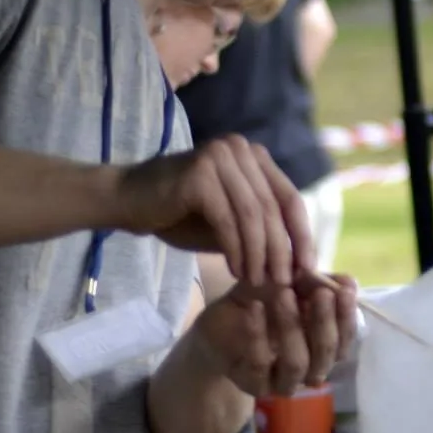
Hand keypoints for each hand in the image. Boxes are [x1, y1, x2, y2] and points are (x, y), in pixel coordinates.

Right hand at [115, 137, 311, 286]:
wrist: (125, 201)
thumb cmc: (178, 215)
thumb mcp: (229, 223)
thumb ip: (259, 231)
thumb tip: (298, 263)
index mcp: (252, 156)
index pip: (289, 198)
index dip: (301, 235)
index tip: (307, 269)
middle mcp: (240, 149)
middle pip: (274, 207)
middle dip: (281, 250)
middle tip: (282, 282)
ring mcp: (220, 157)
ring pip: (253, 215)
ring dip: (259, 254)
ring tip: (257, 281)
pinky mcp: (201, 173)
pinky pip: (229, 219)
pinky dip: (237, 249)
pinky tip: (237, 270)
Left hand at [196, 271, 358, 397]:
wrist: (219, 320)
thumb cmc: (263, 301)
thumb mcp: (290, 283)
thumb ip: (317, 282)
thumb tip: (349, 281)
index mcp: (324, 349)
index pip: (345, 338)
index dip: (347, 316)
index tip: (344, 291)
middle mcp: (309, 370)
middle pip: (326, 353)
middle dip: (324, 321)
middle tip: (320, 292)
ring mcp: (282, 381)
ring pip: (297, 363)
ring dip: (293, 327)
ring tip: (283, 294)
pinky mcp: (254, 385)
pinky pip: (259, 364)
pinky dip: (258, 334)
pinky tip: (254, 308)